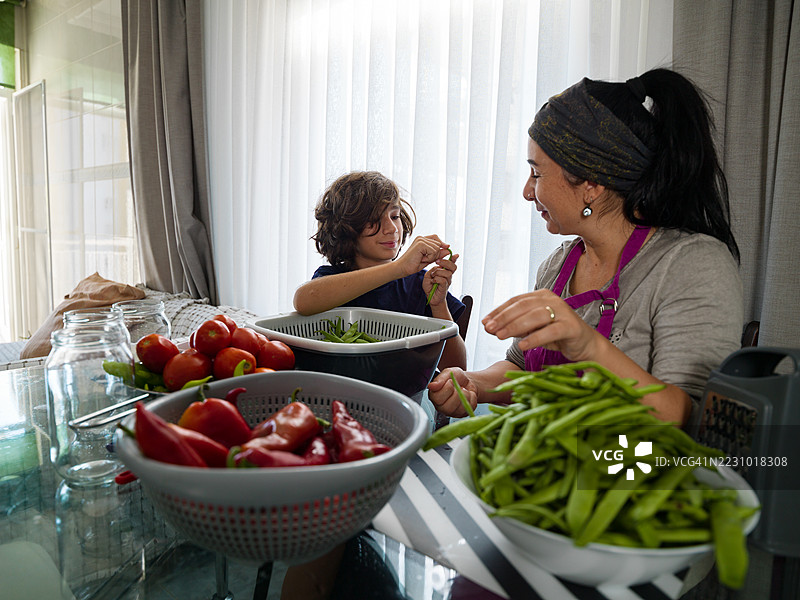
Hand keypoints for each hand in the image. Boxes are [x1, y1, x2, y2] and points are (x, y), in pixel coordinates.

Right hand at [396, 235, 449, 276]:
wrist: (402, 268)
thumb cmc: (413, 264)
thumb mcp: (429, 259)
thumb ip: (438, 254)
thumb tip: (448, 249)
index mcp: (422, 240)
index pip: (436, 238)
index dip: (442, 244)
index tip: (446, 248)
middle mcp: (421, 238)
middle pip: (438, 243)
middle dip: (435, 254)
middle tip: (424, 259)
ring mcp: (421, 240)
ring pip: (437, 248)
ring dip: (432, 257)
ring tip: (422, 259)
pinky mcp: (421, 244)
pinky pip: (433, 251)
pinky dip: (430, 258)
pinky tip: (421, 259)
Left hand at [422, 252, 458, 305]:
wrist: (431, 298)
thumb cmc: (430, 287)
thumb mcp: (428, 276)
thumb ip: (432, 270)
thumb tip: (437, 267)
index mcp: (445, 272)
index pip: (452, 264)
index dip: (454, 259)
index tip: (455, 254)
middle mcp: (448, 276)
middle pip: (453, 266)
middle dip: (446, 262)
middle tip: (437, 261)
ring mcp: (447, 282)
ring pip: (447, 273)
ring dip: (438, 272)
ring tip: (433, 275)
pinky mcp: (445, 287)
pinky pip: (443, 280)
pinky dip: (436, 279)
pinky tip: (433, 281)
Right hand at [427, 368, 476, 417]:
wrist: (467, 381)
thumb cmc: (456, 378)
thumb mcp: (448, 373)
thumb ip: (439, 379)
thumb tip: (431, 386)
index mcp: (434, 396)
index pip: (437, 398)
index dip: (446, 388)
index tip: (450, 381)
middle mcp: (441, 406)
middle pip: (447, 407)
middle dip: (456, 393)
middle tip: (457, 386)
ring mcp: (452, 412)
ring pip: (459, 408)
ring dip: (464, 395)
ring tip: (462, 390)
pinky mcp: (462, 413)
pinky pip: (469, 407)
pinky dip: (471, 398)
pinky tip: (468, 395)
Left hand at [481, 290, 601, 361]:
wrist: (584, 344)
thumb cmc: (556, 334)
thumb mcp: (532, 329)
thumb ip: (514, 326)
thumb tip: (490, 327)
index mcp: (541, 296)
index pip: (515, 301)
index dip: (498, 311)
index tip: (485, 322)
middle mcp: (552, 300)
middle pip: (523, 306)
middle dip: (503, 318)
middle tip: (490, 329)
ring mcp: (563, 312)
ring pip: (535, 316)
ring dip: (515, 326)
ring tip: (500, 336)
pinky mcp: (571, 326)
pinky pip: (550, 331)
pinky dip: (534, 338)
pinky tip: (522, 345)